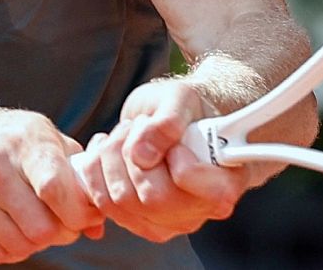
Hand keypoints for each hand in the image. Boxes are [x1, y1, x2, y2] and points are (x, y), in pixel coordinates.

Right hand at [0, 107, 104, 263]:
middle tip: (62, 224)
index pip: (54, 189)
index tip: (85, 215)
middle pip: (41, 228)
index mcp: (23, 140)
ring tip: (36, 224)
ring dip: (36, 243)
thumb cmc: (8, 140)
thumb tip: (98, 224)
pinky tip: (12, 229)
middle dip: (61, 233)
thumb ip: (76, 176)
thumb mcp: (44, 139)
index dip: (78, 213)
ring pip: (20, 246)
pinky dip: (12, 249)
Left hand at [73, 78, 244, 242]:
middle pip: (151, 197)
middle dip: (133, 152)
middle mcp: (201, 210)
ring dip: (112, 157)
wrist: (175, 119)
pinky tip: (107, 149)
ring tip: (127, 134)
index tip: (176, 142)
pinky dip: (96, 171)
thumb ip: (168, 122)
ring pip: (121, 200)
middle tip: (142, 126)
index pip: (194, 186)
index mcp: (226, 181)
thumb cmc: (187, 110)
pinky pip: (104, 204)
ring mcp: (170, 222)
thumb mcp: (181, 99)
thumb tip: (142, 153)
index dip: (178, 160)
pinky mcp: (140, 222)